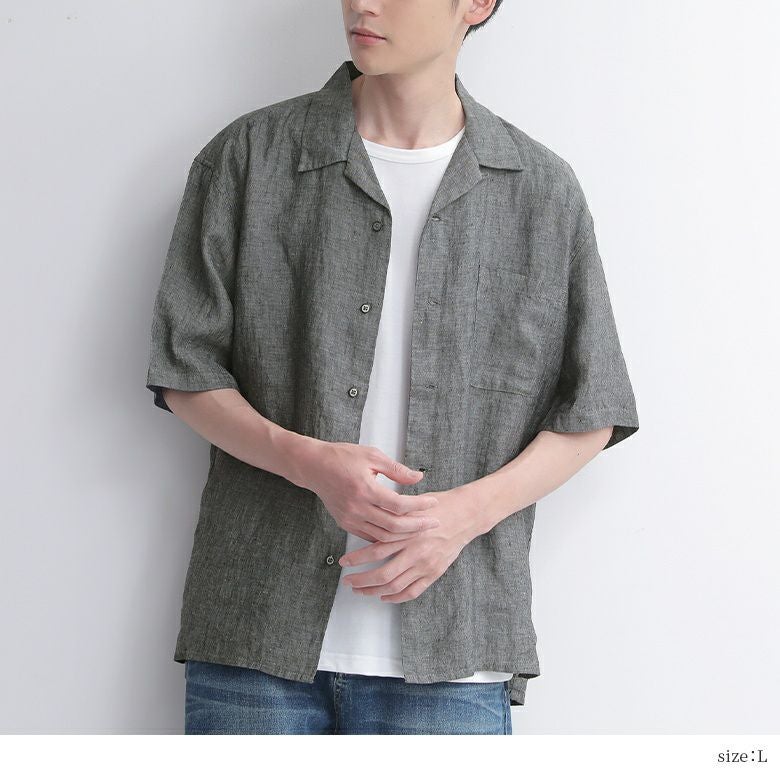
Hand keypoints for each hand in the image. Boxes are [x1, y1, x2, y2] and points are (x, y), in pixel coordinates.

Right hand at [298, 441, 440, 542]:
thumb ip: (397, 470)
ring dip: (404, 535)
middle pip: (394, 526)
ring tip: (420, 528)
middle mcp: (357, 508)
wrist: (314, 467)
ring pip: (383, 536)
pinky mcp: (345, 523)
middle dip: (417, 526)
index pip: (399, 504)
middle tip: (434, 523)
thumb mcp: (372, 456)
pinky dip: (387, 537)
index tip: (433, 503)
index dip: (419, 506)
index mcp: (365, 489)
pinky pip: (370, 537)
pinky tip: (400, 531)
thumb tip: (418, 478)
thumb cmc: (342, 457)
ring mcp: (350, 518)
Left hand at [338, 486, 484, 602]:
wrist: (466, 514)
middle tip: (348, 581)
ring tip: (361, 590)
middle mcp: (415, 550)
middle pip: (382, 574)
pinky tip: (384, 597)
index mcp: (407, 532)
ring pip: (395, 586)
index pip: (376, 550)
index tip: (343, 562)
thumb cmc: (438, 505)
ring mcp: (425, 564)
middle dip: (361, 581)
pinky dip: (396, 597)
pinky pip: (412, 591)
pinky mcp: (434, 572)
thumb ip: (392, 515)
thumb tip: (369, 521)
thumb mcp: (412, 505)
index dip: (357, 559)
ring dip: (374, 591)